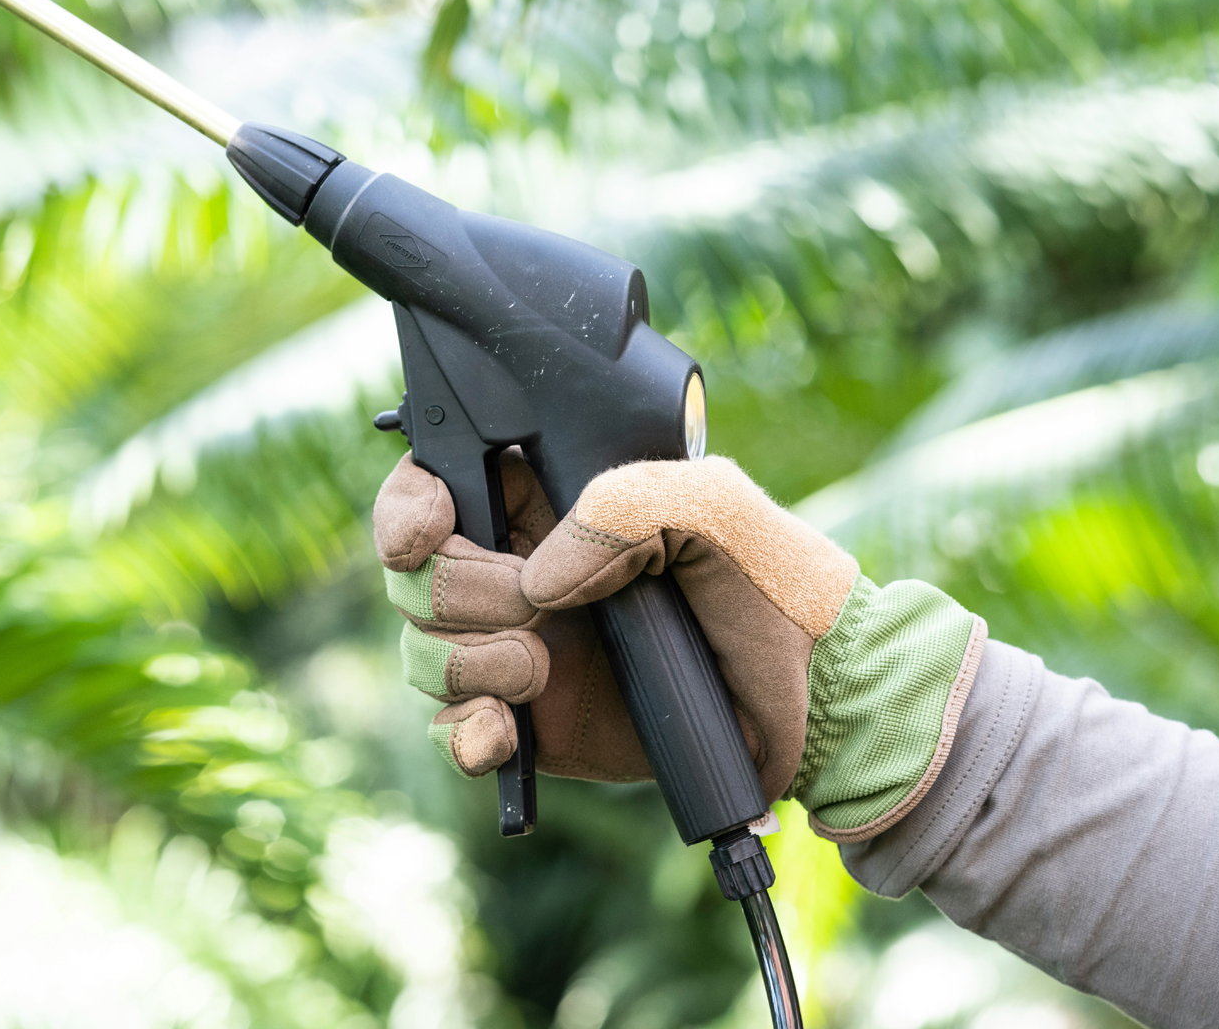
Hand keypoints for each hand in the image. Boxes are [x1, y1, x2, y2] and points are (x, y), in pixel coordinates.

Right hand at [373, 450, 985, 840]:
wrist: (810, 696)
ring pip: (423, 653)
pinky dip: (463, 735)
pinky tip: (505, 733)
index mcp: (546, 502)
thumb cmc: (769, 579)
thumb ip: (622, 505)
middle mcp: (516, 572)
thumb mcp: (712, 502)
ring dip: (467, 662)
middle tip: (530, 605)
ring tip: (543, 669)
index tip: (428, 528)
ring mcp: (515, 652)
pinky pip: (452, 734)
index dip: (407, 504)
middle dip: (455, 590)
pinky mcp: (530, 728)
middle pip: (412, 576)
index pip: (433, 483)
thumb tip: (538, 579)